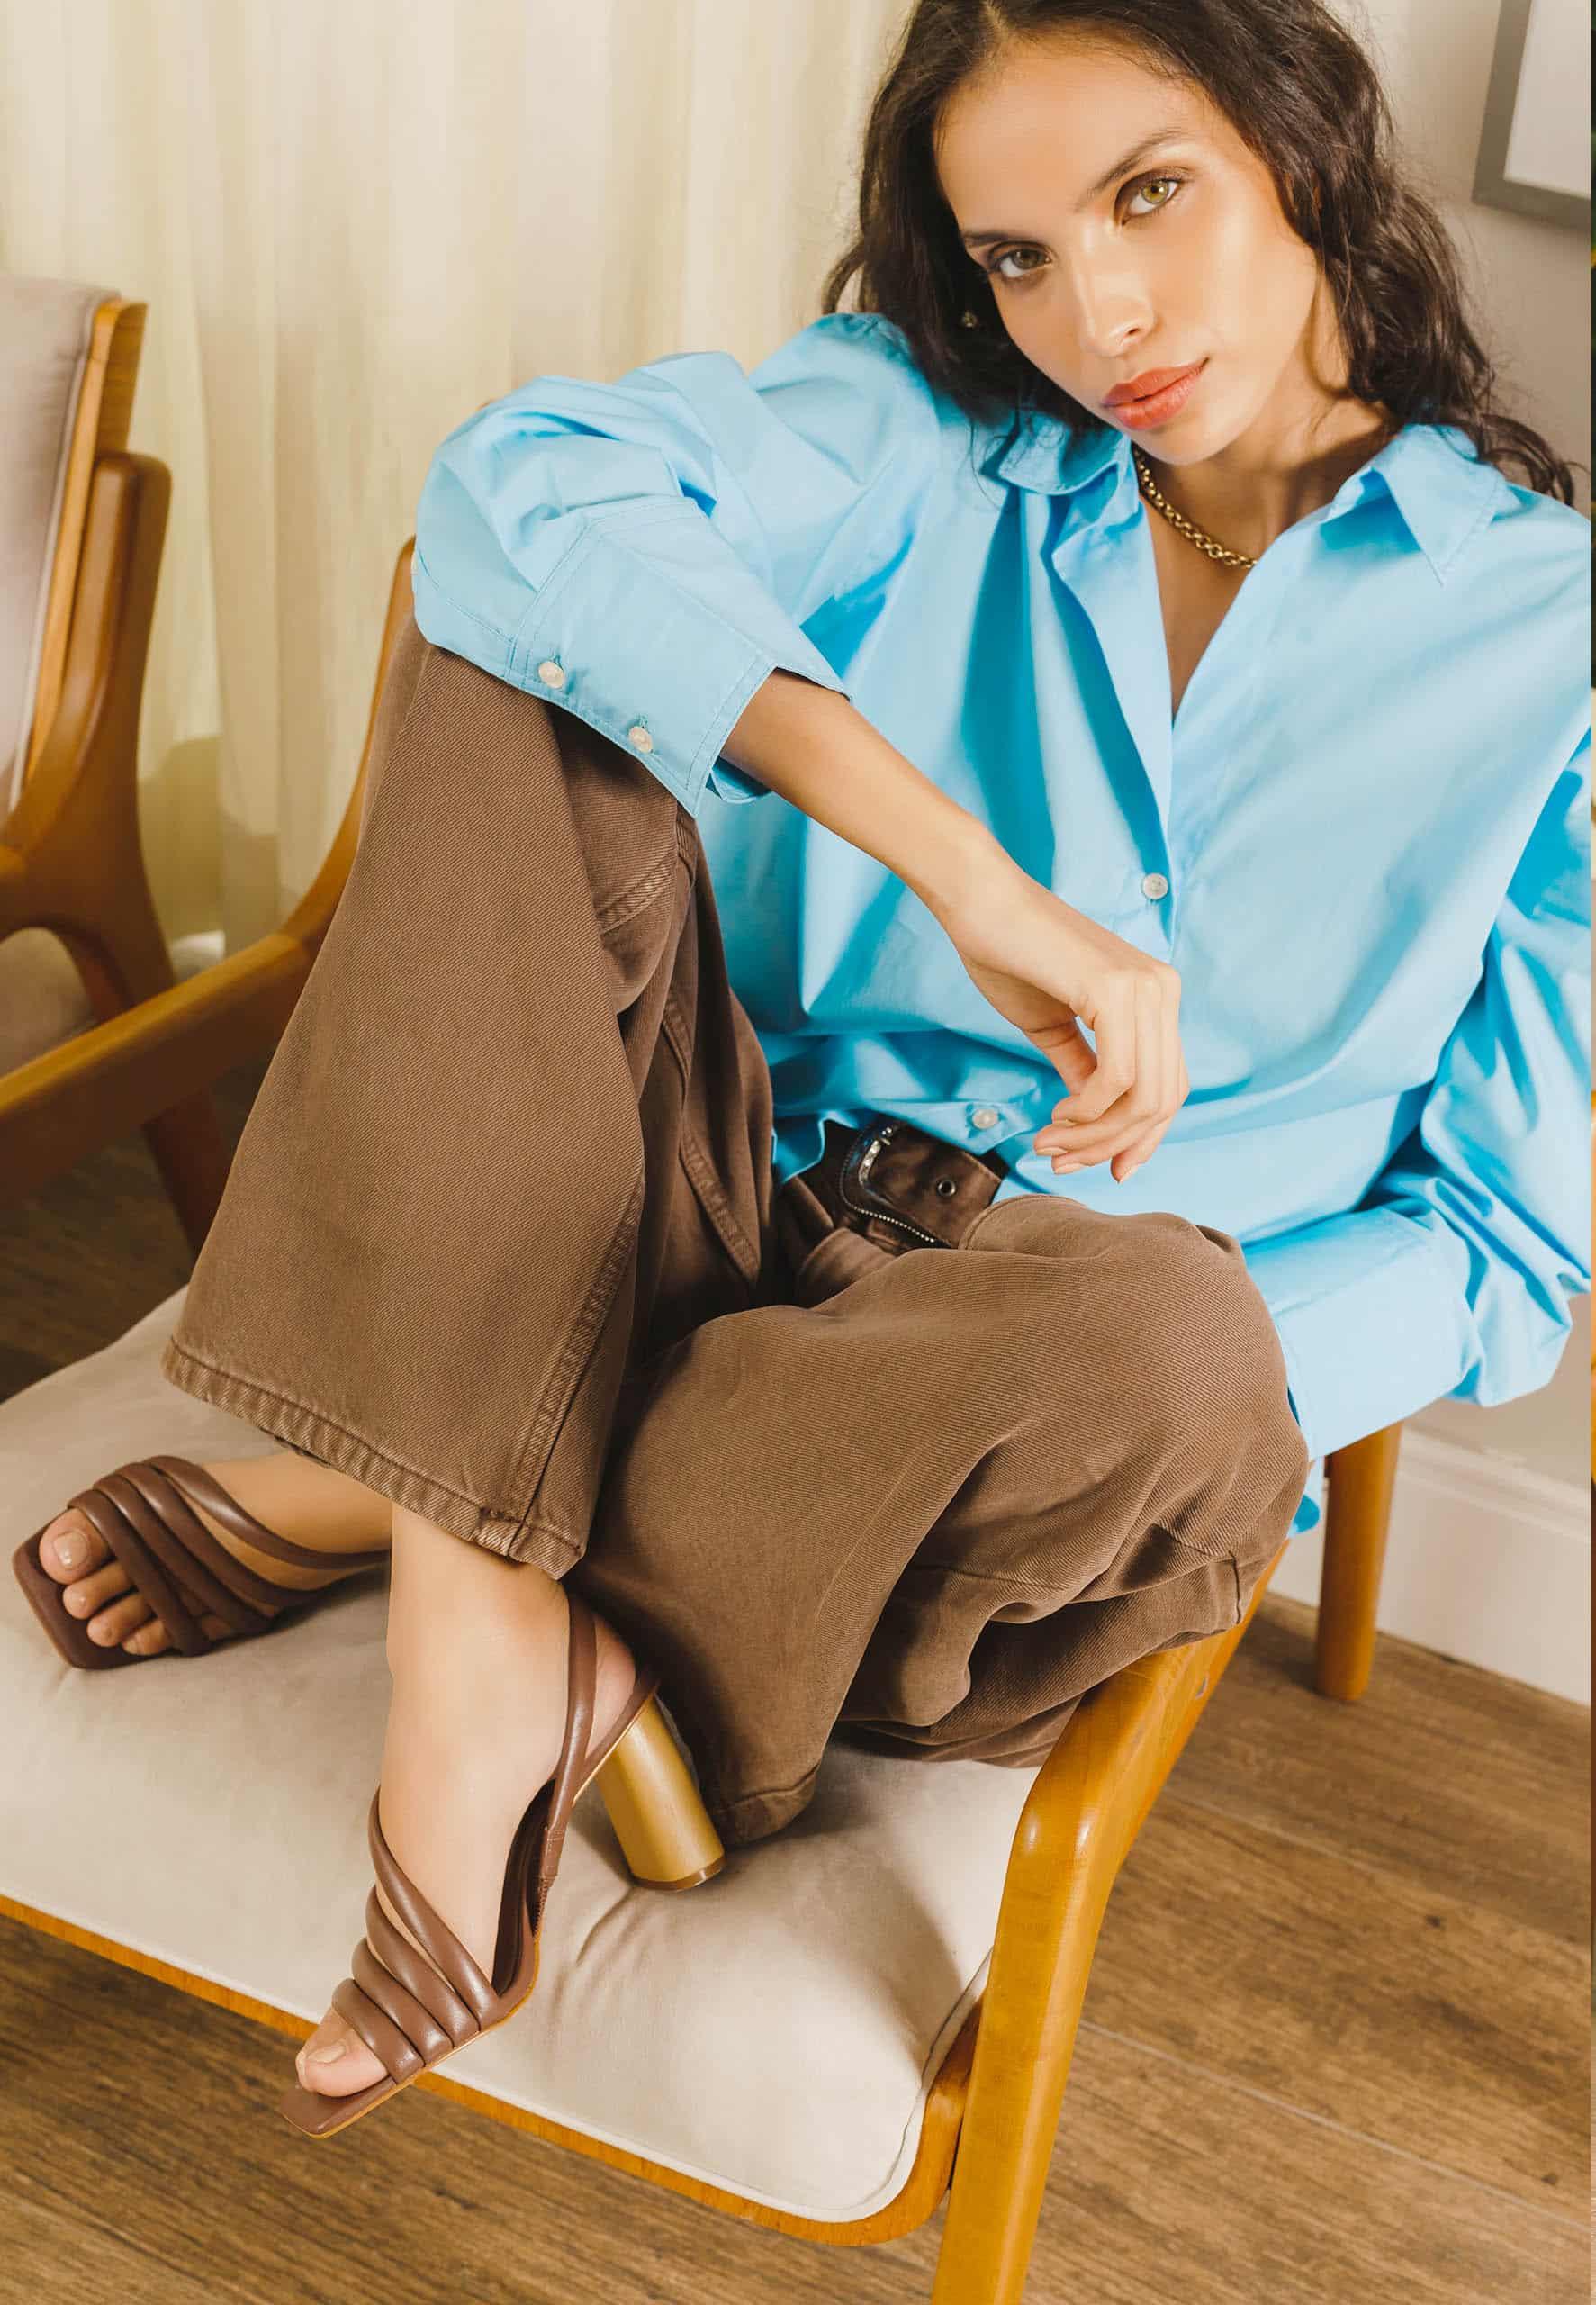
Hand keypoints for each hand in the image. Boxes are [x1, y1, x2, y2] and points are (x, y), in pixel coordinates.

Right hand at [930, 862, 1189, 1183]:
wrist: (979, 902)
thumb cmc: (1008, 955)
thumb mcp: (1055, 1028)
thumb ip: (1084, 1072)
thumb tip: (1097, 1125)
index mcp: (1155, 996)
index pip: (1169, 1087)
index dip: (1140, 1138)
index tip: (1103, 1169)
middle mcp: (1163, 990)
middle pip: (1161, 1101)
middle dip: (1111, 1145)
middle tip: (1058, 1160)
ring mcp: (1147, 989)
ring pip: (1143, 1098)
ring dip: (1094, 1137)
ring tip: (1048, 1142)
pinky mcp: (1118, 991)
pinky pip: (1117, 1078)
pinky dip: (1087, 1112)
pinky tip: (1056, 1115)